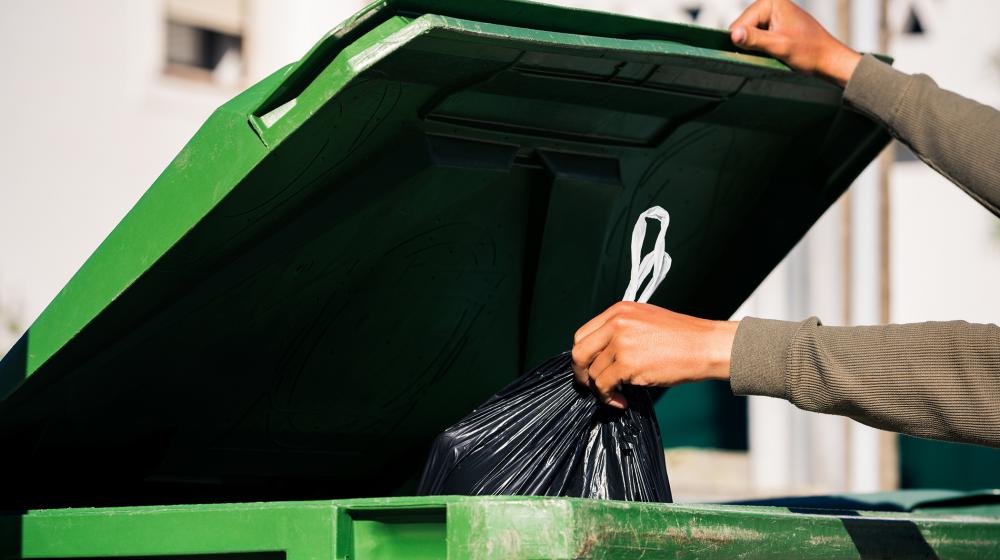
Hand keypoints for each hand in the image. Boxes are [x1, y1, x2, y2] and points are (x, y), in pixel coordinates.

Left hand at [570, 302, 737, 408]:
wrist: (705, 346)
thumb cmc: (681, 337)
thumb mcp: (645, 320)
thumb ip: (620, 331)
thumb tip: (601, 354)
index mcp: (618, 311)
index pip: (582, 334)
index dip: (583, 356)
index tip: (590, 368)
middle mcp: (616, 323)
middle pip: (579, 353)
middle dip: (581, 374)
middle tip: (591, 387)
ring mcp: (621, 343)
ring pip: (593, 373)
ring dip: (601, 390)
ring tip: (617, 395)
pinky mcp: (628, 364)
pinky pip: (604, 386)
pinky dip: (609, 398)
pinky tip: (621, 401)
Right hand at [729, 0, 861, 86]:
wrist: (828, 58)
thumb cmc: (809, 51)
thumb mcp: (779, 46)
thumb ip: (754, 39)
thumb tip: (733, 35)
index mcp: (770, 2)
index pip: (740, 24)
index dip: (744, 41)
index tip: (760, 51)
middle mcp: (770, 3)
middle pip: (742, 27)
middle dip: (751, 43)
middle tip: (770, 51)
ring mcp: (772, 12)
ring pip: (748, 33)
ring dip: (756, 46)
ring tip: (774, 51)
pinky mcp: (774, 22)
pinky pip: (756, 35)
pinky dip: (761, 46)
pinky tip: (774, 50)